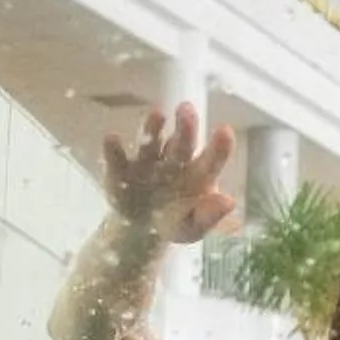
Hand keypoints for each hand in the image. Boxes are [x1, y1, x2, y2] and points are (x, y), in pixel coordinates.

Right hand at [101, 105, 237, 244]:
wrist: (139, 232)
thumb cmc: (175, 223)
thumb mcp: (193, 226)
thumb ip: (209, 215)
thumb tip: (229, 202)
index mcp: (199, 173)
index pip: (213, 158)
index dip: (219, 146)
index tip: (225, 131)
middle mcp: (175, 160)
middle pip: (183, 141)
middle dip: (186, 127)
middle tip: (186, 108)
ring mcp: (148, 161)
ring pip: (152, 141)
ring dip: (153, 128)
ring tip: (157, 114)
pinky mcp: (121, 169)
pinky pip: (117, 158)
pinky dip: (113, 149)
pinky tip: (111, 138)